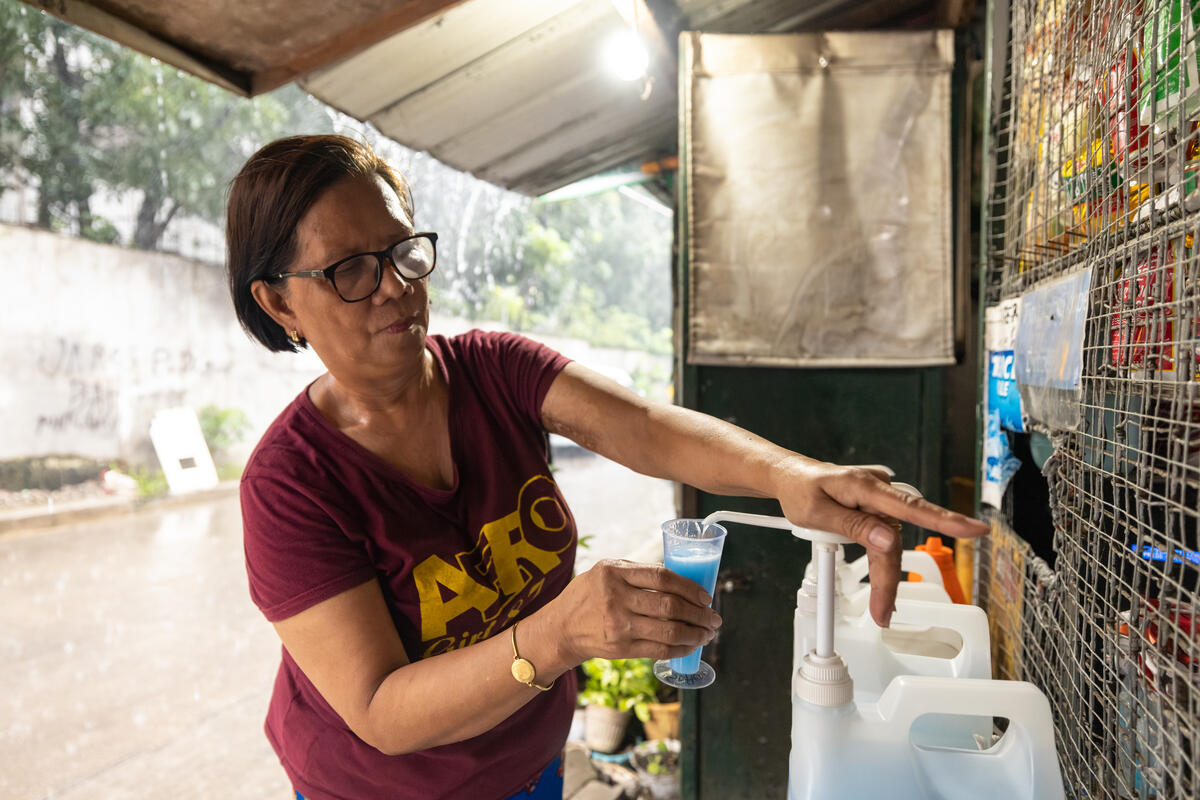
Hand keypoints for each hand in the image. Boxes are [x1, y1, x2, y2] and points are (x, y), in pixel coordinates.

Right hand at [546, 559, 722, 666]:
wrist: (561, 628)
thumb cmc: (588, 595)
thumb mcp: (605, 571)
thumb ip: (638, 572)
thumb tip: (680, 580)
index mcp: (614, 572)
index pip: (663, 578)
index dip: (690, 588)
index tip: (706, 596)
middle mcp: (616, 598)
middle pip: (670, 606)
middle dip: (700, 613)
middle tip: (714, 617)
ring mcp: (618, 625)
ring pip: (669, 631)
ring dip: (695, 633)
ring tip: (707, 633)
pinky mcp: (621, 648)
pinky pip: (660, 650)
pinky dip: (680, 649)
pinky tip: (690, 646)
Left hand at [773, 457, 988, 626]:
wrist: (789, 477)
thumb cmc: (800, 490)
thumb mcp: (816, 512)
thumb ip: (853, 525)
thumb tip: (889, 539)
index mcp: (865, 487)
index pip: (911, 507)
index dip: (946, 521)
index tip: (975, 530)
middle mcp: (877, 491)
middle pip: (895, 540)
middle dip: (890, 579)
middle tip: (883, 613)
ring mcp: (877, 499)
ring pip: (890, 544)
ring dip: (886, 575)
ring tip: (880, 607)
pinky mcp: (874, 507)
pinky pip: (884, 538)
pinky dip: (882, 561)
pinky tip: (880, 583)